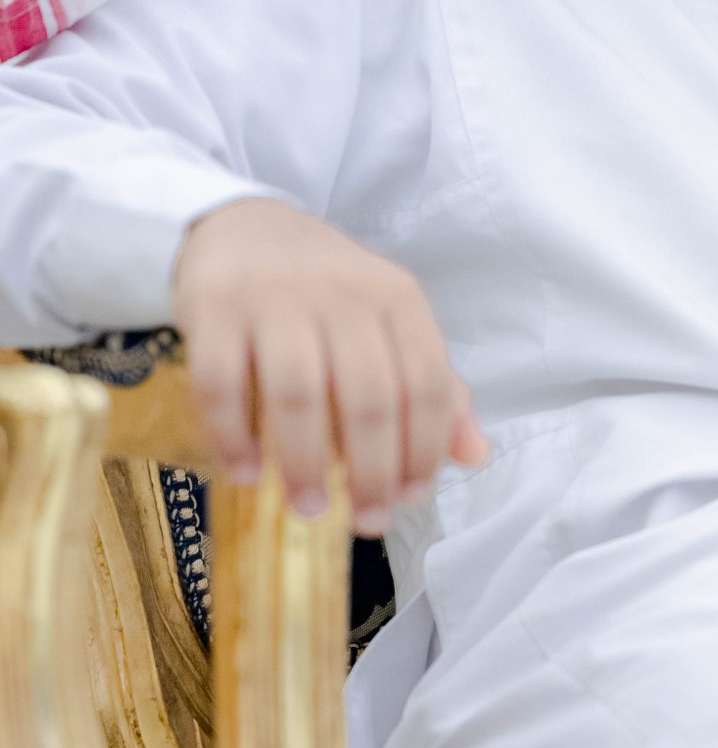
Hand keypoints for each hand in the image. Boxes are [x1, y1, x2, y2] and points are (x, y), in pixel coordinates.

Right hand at [170, 197, 487, 531]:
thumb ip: (432, 387)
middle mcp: (342, 294)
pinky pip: (222, 383)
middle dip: (372, 472)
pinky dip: (234, 436)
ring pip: (298, 393)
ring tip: (308, 508)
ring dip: (305, 463)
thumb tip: (474, 455)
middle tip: (367, 521)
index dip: (425, 450)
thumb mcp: (390, 324)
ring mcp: (275, 298)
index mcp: (397, 298)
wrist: (242, 226)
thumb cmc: (327, 291)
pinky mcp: (214, 307)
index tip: (412, 497)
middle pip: (368, 398)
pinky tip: (246, 473)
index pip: (428, 383)